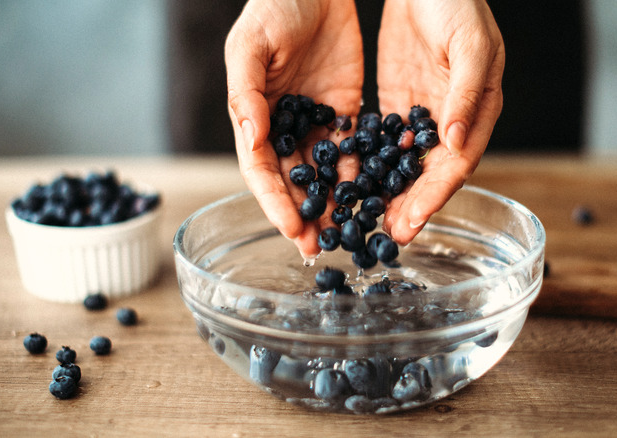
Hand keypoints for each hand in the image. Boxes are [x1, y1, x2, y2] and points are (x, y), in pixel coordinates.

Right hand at [225, 0, 362, 257]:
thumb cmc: (274, 5)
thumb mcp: (250, 45)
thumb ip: (246, 94)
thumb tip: (251, 142)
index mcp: (254, 115)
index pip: (261, 169)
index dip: (274, 202)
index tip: (292, 229)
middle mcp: (284, 127)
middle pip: (292, 181)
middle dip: (304, 215)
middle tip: (320, 247)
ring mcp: (315, 122)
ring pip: (323, 173)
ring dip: (332, 204)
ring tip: (345, 233)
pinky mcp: (344, 111)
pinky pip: (352, 149)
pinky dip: (359, 174)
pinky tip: (370, 197)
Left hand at [376, 0, 504, 244]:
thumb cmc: (457, 2)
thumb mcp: (470, 44)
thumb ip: (466, 94)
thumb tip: (454, 142)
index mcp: (478, 110)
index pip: (456, 165)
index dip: (435, 196)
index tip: (413, 222)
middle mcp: (452, 120)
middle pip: (431, 174)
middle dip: (410, 206)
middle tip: (385, 236)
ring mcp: (423, 114)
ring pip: (407, 165)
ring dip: (390, 194)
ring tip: (367, 220)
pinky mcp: (399, 103)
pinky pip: (385, 142)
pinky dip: (373, 165)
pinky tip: (355, 185)